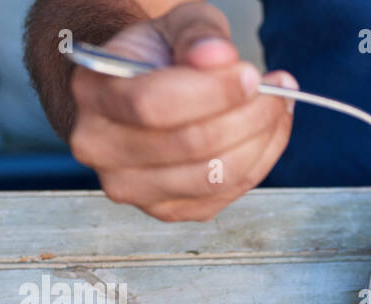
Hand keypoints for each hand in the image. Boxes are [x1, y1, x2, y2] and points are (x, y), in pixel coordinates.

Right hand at [68, 2, 294, 221]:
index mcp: (93, 93)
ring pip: (214, 176)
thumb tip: (218, 56)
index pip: (152, 104)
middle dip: (247, 116)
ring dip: (260, 140)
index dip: (212, 93)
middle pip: (190, 145)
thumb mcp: (177, 26)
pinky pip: (227, 194)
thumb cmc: (158, 58)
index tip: (251, 75)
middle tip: (277, 90)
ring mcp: (132, 187)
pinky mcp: (168, 210)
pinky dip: (260, 161)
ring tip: (277, 107)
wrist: (140, 93)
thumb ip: (197, 34)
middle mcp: (100, 147)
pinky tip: (268, 132)